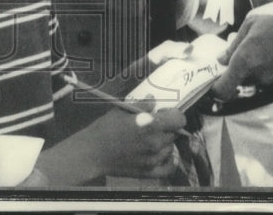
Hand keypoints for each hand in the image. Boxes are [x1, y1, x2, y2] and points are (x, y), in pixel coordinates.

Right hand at [36, 100, 186, 182]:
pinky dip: (169, 161)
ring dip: (165, 142)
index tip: (166, 113)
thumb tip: (153, 99)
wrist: (93, 152)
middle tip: (154, 125)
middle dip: (168, 127)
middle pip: (174, 133)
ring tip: (152, 138)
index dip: (174, 114)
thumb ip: (142, 105)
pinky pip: (168, 168)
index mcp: (151, 125)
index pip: (179, 119)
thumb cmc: (105, 128)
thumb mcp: (123, 110)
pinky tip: (163, 155)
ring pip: (171, 148)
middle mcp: (156, 142)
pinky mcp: (149, 172)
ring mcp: (153, 159)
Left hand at [210, 0, 272, 100]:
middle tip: (247, 45)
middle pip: (242, 81)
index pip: (224, 90)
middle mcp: (261, 76)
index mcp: (246, 60)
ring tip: (268, 43)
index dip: (217, 88)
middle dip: (241, 67)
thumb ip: (233, 44)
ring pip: (260, 79)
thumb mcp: (251, 21)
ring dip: (259, 67)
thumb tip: (221, 60)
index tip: (217, 79)